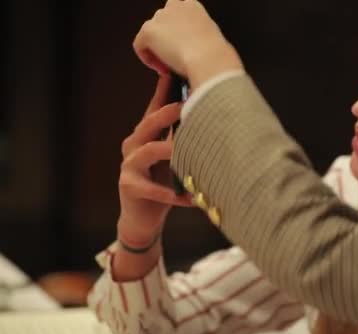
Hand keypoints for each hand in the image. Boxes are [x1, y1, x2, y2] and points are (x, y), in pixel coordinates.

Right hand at [117, 75, 192, 246]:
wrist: (144, 218)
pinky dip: (174, 194)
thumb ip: (183, 136)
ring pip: (148, 151)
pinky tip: (191, 199)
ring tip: (189, 150)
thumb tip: (210, 115)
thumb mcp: (173, 156)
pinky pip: (153, 189)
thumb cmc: (162, 182)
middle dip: (169, 113)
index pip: (155, 108)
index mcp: (145, 135)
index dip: (164, 91)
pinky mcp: (129, 187)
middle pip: (149, 123)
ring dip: (172, 150)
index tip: (177, 74)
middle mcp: (134, 145)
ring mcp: (129, 166)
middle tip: (189, 106)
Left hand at [133, 0, 242, 88]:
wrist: (209, 59)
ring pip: (151, 34)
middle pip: (163, 22)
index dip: (179, 33)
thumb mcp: (213, 38)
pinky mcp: (148, 31)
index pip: (179, 15)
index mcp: (193, 6)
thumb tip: (195, 47)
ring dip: (157, 49)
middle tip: (175, 58)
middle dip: (166, 39)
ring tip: (170, 65)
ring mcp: (160, 17)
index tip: (185, 48)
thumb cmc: (216, 54)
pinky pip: (140, 46)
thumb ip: (200, 36)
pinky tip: (161, 69)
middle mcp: (175, 6)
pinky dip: (148, 59)